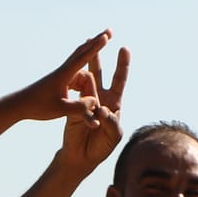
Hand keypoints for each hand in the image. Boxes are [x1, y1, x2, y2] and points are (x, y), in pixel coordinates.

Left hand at [15, 31, 120, 120]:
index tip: (106, 36)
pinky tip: (87, 59)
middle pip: (83, 51)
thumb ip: (79, 108)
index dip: (96, 47)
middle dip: (97, 41)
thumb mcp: (60, 110)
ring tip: (102, 40)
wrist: (19, 104)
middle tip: (110, 31)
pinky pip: (76, 69)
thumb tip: (95, 103)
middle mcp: (64, 70)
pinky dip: (85, 61)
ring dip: (92, 49)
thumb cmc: (37, 107)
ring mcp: (62, 74)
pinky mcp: (60, 79)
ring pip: (80, 58)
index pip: (83, 58)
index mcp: (64, 75)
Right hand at [55, 44, 129, 170]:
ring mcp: (84, 101)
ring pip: (84, 82)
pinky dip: (79, 97)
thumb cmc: (101, 147)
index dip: (122, 65)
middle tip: (96, 39)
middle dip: (97, 58)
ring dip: (86, 77)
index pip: (119, 80)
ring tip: (90, 89)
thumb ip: (111, 122)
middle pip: (99, 73)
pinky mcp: (72, 108)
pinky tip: (83, 100)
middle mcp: (99, 97)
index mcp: (113, 102)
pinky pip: (76, 98)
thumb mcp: (113, 136)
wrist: (81, 157)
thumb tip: (102, 108)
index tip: (124, 48)